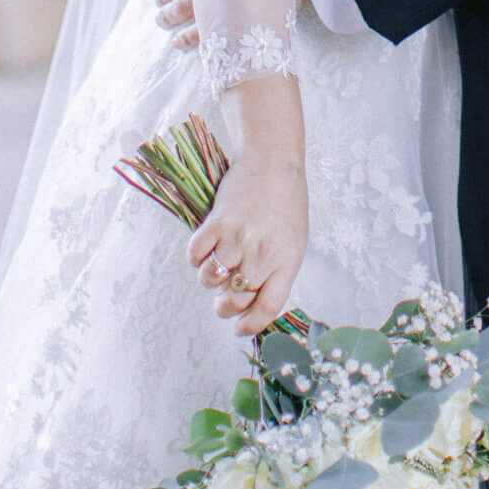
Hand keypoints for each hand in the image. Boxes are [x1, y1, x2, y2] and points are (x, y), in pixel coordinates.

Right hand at [189, 82, 308, 332]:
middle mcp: (261, 253)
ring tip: (218, 265)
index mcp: (286, 261)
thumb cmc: (286, 204)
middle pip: (234, 300)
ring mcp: (237, 238)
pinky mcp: (216, 222)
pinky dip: (196, 258)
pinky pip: (195, 255)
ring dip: (210, 279)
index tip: (239, 328)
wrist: (273, 160)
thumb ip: (276, 272)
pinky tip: (206, 247)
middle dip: (225, 308)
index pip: (266, 309)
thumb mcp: (293, 241)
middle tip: (224, 300)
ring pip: (211, 280)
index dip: (249, 326)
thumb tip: (251, 304)